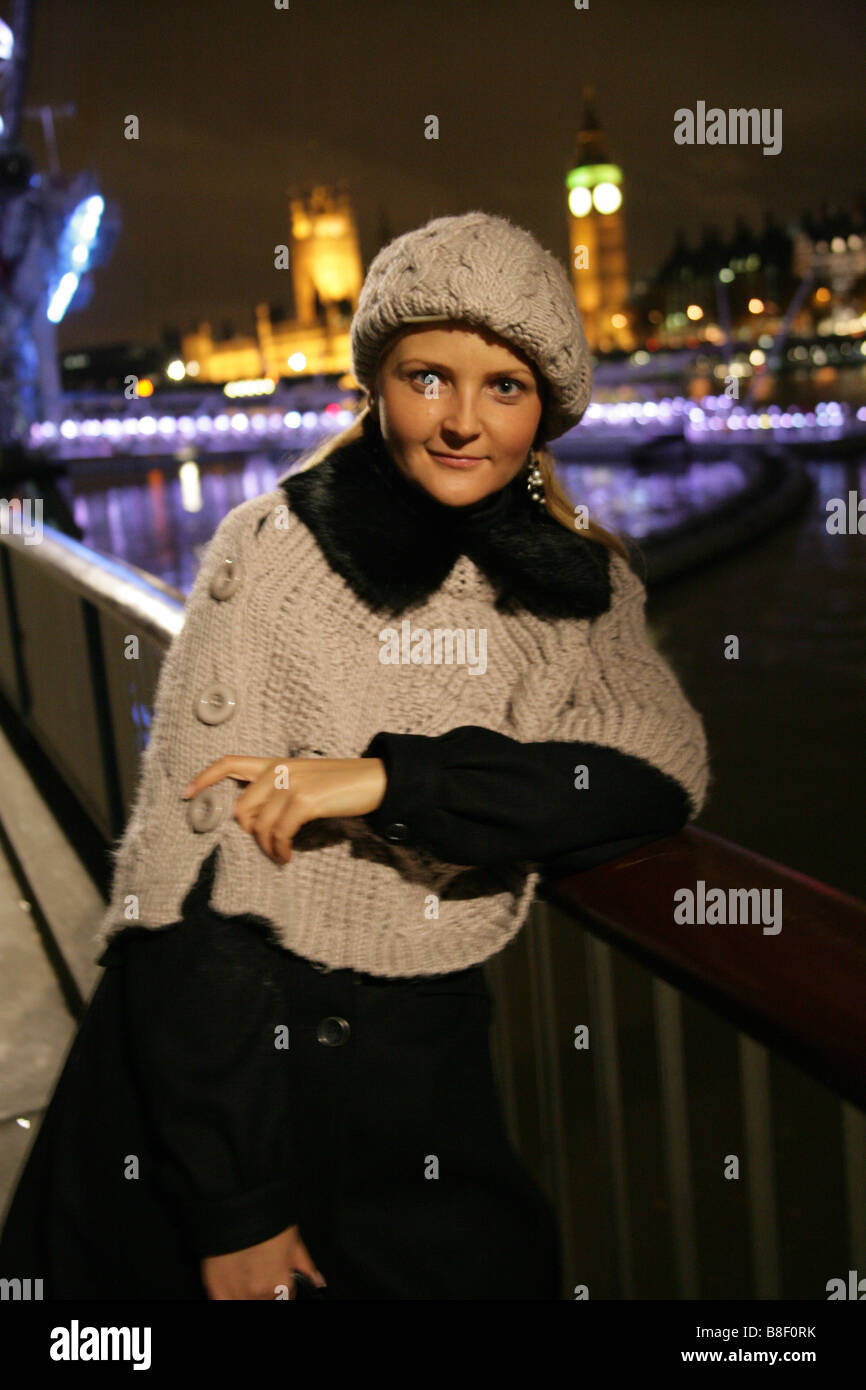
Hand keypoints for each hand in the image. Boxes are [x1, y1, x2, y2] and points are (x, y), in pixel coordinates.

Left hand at [181, 755, 386, 864]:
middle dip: (248, 834)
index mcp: (276, 763)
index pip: (230, 762)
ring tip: (280, 856)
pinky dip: (280, 849)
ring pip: (259, 824)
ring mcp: (292, 783)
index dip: (204, 777)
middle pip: (241, 807)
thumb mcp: (307, 781)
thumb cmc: (343, 786)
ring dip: (267, 848)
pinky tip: (287, 856)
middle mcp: (280, 769)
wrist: (377, 780)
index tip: (185, 794)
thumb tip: (258, 821)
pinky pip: (279, 832)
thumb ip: (281, 791)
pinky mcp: (306, 800)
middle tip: (267, 847)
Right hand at [201, 1223, 325, 1299]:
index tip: (277, 1278)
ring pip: (246, 1303)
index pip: (287, 1298)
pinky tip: (234, 1283)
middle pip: (265, 1302)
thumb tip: (317, 1282)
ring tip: (247, 1273)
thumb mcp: (294, 1240)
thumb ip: (306, 1266)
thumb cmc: (266, 1218)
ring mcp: (236, 1294)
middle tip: (260, 1272)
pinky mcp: (216, 1289)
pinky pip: (226, 1303)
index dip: (283, 1287)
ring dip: (248, 1294)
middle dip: (265, 1292)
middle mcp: (260, 1293)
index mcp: (281, 1283)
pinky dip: (231, 1296)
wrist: (236, 1206)